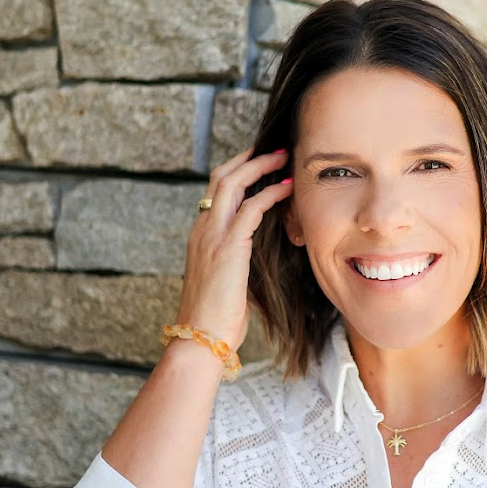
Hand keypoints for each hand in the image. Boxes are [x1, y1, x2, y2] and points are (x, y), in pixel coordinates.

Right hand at [176, 148, 292, 348]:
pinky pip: (251, 208)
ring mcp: (212, 236)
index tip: (260, 162)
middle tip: (275, 149)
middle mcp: (202, 229)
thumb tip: (255, 263)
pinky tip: (287, 189)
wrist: (199, 338)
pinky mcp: (228, 247)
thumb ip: (237, 264)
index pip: (216, 191)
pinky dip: (270, 194)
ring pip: (232, 183)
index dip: (238, 171)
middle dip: (248, 158)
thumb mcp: (226, 282)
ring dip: (260, 166)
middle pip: (221, 176)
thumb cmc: (215, 318)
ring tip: (284, 158)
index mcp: (200, 236)